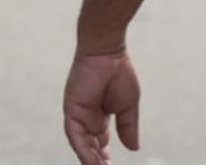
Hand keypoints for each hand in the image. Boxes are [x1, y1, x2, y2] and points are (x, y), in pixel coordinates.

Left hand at [63, 48, 141, 164]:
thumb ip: (128, 127)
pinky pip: (75, 135)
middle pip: (91, 147)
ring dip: (91, 160)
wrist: (108, 52)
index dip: (104, 157)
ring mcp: (78, 114)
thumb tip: (134, 149)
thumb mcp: (128, 106)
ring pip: (82, 145)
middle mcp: (86, 118)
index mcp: (99, 116)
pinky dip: (84, 150)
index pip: (100, 143)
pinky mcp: (71, 110)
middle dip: (97, 162)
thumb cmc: (119, 73)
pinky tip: (92, 163)